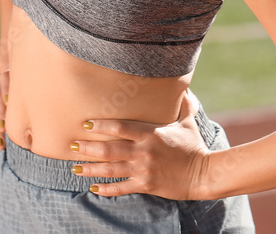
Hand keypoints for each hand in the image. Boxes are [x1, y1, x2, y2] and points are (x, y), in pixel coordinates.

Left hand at [70, 91, 211, 198]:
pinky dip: (107, 189)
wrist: (203, 174)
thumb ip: (183, 104)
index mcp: (150, 134)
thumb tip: (185, 86)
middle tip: (71, 145)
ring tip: (74, 167)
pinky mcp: (146, 185)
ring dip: (91, 169)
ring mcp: (144, 170)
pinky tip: (93, 188)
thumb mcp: (187, 122)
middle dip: (88, 147)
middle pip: (110, 149)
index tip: (85, 124)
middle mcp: (144, 152)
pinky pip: (122, 188)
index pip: (121, 127)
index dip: (101, 125)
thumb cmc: (194, 146)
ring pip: (111, 169)